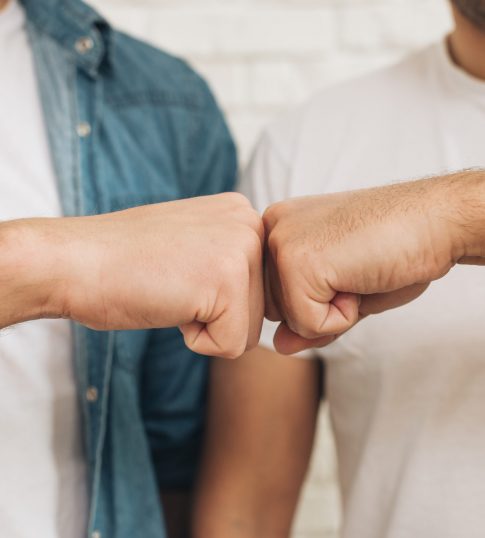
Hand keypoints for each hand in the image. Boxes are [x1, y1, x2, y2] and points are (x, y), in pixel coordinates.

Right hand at [1, 193, 263, 358]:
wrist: (74, 261)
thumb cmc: (124, 261)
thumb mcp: (192, 243)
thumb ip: (230, 258)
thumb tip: (264, 299)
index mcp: (242, 212)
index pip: (260, 286)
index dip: (219, 298)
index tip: (181, 275)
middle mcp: (251, 223)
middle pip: (260, 309)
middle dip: (216, 314)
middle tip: (173, 283)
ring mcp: (242, 249)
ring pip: (250, 330)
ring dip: (207, 326)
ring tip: (170, 290)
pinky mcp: (229, 282)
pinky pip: (231, 346)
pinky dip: (195, 340)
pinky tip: (169, 304)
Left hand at [263, 172, 484, 353]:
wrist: (435, 219)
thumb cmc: (395, 247)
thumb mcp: (344, 290)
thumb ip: (307, 317)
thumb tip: (280, 345)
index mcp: (279, 227)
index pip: (277, 295)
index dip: (319, 297)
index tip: (349, 262)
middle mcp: (271, 230)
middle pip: (277, 309)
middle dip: (322, 305)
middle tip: (357, 268)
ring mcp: (281, 244)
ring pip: (290, 321)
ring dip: (333, 310)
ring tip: (359, 269)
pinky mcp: (296, 263)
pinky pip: (309, 325)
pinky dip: (343, 316)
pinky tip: (362, 277)